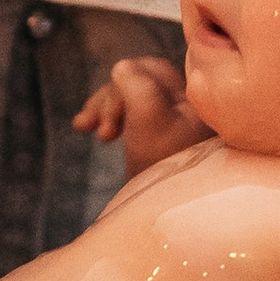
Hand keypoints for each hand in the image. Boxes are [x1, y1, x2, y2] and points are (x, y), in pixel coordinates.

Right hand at [72, 53, 203, 170]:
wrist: (160, 215)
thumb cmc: (162, 164)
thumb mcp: (150, 116)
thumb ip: (137, 84)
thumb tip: (123, 66)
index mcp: (192, 100)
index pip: (155, 68)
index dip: (126, 77)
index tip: (111, 105)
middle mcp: (185, 110)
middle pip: (138, 83)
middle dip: (111, 98)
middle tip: (97, 128)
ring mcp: (170, 128)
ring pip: (128, 100)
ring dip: (104, 108)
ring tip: (87, 128)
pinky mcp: (154, 144)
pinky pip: (127, 118)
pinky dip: (107, 120)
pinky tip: (92, 131)